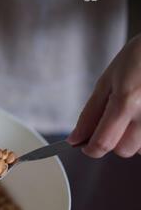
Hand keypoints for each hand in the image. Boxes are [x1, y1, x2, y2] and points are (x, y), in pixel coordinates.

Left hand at [68, 35, 140, 157]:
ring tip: (136, 112)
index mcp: (127, 101)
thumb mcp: (106, 82)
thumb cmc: (138, 58)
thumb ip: (89, 114)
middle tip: (115, 120)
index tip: (85, 146)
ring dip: (133, 138)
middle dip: (113, 141)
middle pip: (123, 150)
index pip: (103, 142)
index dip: (90, 149)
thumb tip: (74, 139)